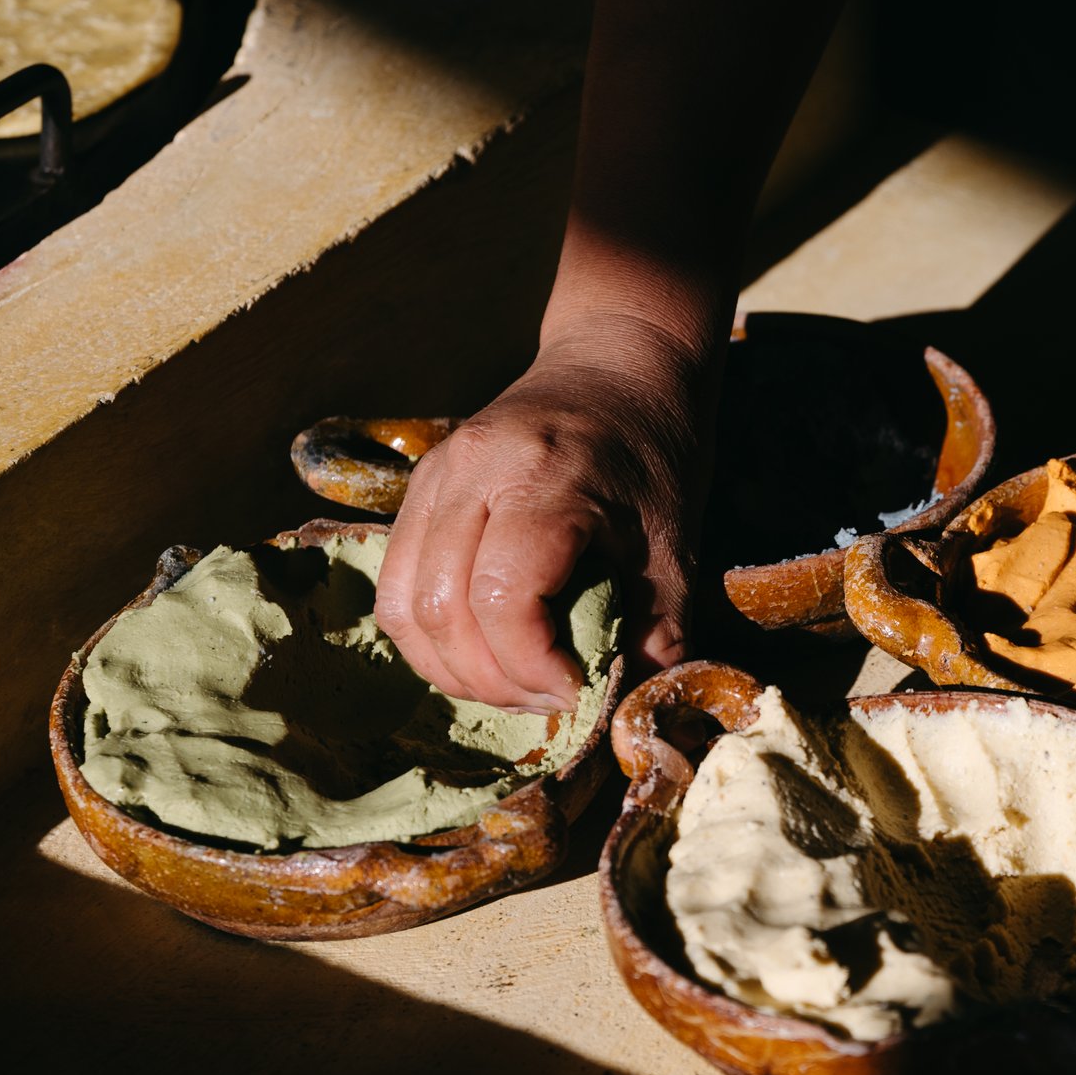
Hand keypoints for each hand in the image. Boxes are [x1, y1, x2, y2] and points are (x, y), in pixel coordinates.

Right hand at [375, 319, 713, 709]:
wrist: (615, 362)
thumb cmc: (652, 452)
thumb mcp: (677, 542)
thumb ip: (659, 630)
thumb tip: (627, 712)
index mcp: (546, 476)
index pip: (501, 597)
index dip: (531, 665)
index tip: (577, 689)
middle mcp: (474, 471)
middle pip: (440, 610)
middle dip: (491, 680)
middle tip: (548, 696)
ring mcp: (435, 477)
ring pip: (403, 604)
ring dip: (451, 668)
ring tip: (513, 682)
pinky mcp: (418, 488)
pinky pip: (398, 583)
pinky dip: (431, 635)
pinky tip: (483, 649)